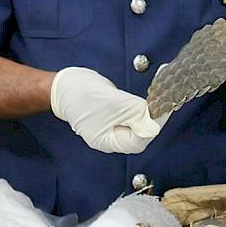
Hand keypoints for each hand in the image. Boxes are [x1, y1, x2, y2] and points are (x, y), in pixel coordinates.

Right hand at [51, 67, 167, 153]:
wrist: (63, 85)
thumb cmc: (83, 94)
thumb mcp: (113, 102)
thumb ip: (134, 112)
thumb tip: (153, 121)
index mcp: (107, 141)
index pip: (137, 141)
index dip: (151, 127)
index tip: (162, 111)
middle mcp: (110, 139)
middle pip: (138, 135)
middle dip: (151, 121)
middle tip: (161, 104)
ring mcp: (110, 128)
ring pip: (136, 125)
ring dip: (147, 114)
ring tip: (156, 101)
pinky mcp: (112, 117)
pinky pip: (130, 117)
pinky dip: (139, 110)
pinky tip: (145, 101)